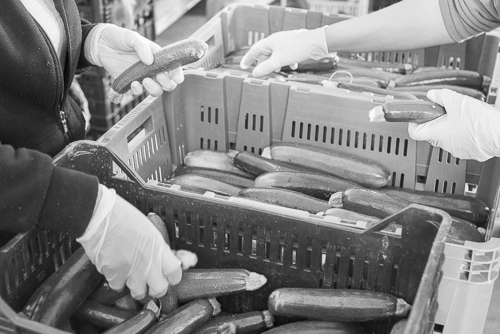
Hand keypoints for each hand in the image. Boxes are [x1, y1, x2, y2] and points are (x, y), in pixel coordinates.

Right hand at [77, 185, 195, 299]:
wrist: (99, 217)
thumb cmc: (121, 216)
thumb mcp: (147, 229)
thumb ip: (155, 246)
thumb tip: (158, 257)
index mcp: (158, 247)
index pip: (175, 272)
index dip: (172, 277)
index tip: (168, 277)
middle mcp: (148, 262)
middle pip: (160, 289)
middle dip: (156, 289)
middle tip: (150, 283)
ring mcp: (132, 270)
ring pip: (139, 293)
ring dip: (135, 287)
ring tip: (130, 277)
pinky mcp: (114, 275)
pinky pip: (118, 287)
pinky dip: (116, 281)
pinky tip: (114, 271)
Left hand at [96, 24, 183, 96]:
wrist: (102, 44)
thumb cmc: (120, 38)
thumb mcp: (131, 37)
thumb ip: (142, 47)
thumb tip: (150, 61)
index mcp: (158, 57)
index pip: (173, 68)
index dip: (178, 74)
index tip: (176, 78)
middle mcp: (153, 69)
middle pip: (168, 84)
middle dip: (167, 84)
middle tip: (158, 77)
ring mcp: (143, 77)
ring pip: (156, 91)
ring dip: (154, 89)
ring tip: (145, 81)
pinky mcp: (131, 83)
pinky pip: (139, 92)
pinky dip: (138, 90)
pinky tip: (133, 83)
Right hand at [240, 27, 328, 76]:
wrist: (316, 43)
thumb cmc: (297, 48)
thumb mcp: (279, 61)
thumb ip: (266, 68)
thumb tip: (255, 73)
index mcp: (271, 41)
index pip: (255, 50)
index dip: (248, 58)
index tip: (243, 66)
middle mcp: (277, 41)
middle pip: (266, 54)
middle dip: (265, 65)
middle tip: (264, 74)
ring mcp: (286, 43)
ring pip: (277, 56)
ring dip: (277, 65)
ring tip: (280, 72)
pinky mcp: (294, 47)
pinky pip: (287, 56)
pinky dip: (287, 63)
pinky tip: (293, 67)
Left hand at [408, 89, 499, 161]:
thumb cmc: (480, 122)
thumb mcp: (457, 101)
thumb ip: (441, 96)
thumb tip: (432, 95)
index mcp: (437, 134)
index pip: (414, 133)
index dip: (413, 123)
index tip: (417, 116)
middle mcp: (444, 145)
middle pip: (432, 133)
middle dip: (436, 120)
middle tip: (445, 111)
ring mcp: (457, 150)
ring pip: (448, 137)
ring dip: (451, 126)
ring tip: (463, 116)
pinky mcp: (470, 152)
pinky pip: (461, 142)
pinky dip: (463, 133)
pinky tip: (473, 125)